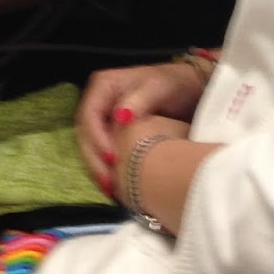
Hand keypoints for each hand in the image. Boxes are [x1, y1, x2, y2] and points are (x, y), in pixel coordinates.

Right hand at [77, 63, 205, 193]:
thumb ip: (139, 101)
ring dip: (98, 167)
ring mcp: (104, 118)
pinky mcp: (112, 133)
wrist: (188, 89)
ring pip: (90, 145)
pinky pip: (102, 151)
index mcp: (104, 85)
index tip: (112, 159)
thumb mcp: (158, 88)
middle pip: (85, 133)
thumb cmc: (173, 84)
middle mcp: (99, 101)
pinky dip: (107, 168)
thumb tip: (120, 118)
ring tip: (112, 189)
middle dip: (94, 159)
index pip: (89, 114)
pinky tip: (116, 186)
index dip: (96, 137)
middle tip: (109, 182)